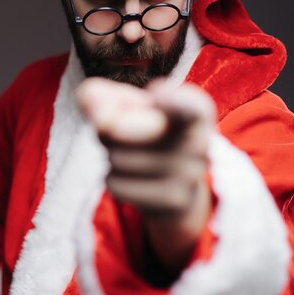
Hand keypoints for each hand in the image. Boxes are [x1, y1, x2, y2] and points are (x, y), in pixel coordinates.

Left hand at [76, 77, 215, 271]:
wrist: (174, 184)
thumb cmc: (144, 130)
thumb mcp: (123, 106)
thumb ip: (100, 97)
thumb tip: (94, 108)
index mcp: (194, 109)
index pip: (189, 105)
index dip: (172, 100)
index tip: (156, 93)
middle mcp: (199, 141)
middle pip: (122, 129)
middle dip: (108, 130)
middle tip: (118, 130)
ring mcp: (189, 175)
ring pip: (118, 159)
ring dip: (111, 157)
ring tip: (131, 156)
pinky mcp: (174, 201)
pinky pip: (118, 185)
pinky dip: (114, 180)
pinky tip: (132, 178)